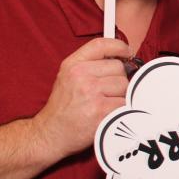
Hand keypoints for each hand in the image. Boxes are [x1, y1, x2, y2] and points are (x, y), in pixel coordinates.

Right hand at [30, 37, 131, 159]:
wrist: (50, 134)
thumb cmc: (63, 107)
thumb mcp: (69, 77)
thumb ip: (91, 64)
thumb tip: (122, 58)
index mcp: (73, 65)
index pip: (102, 45)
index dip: (119, 46)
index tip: (127, 53)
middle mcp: (81, 76)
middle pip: (119, 68)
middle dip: (118, 80)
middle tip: (106, 93)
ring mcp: (91, 93)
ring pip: (124, 85)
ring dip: (121, 96)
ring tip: (105, 104)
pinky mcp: (101, 110)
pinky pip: (125, 103)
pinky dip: (122, 109)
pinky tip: (109, 114)